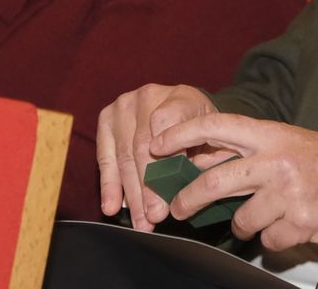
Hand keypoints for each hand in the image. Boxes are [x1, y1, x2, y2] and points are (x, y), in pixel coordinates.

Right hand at [96, 83, 217, 230]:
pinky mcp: (106, 119)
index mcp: (180, 97)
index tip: (166, 191)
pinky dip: (110, 185)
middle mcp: (148, 96)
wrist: (184, 107)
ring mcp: (124, 106)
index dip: (163, 161)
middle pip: (142, 147)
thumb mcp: (212, 137)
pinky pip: (105, 158)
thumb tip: (188, 189)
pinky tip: (112, 207)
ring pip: (124, 156)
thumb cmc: (199, 127)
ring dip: (130, 194)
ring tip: (139, 222)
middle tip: (153, 217)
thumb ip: (204, 156)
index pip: (165, 127)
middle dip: (147, 188)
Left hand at [153, 113, 317, 251]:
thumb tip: (202, 160)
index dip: (182, 133)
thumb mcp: (291, 144)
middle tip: (177, 209)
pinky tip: (294, 226)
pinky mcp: (301, 222)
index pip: (218, 125)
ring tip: (267, 217)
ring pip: (241, 219)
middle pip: (215, 180)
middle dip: (188, 199)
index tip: (156, 144)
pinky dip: (276, 239)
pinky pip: (268, 240)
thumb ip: (252, 152)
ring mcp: (289, 192)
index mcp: (274, 135)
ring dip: (246, 225)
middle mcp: (278, 160)